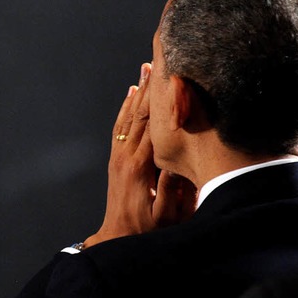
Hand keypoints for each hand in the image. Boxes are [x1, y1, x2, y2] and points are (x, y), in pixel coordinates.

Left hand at [83, 63, 196, 247]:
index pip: (153, 126)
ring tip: (146, 67)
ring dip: (137, 91)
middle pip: (140, 114)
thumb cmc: (148, 230)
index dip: (162, 100)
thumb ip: (176, 189)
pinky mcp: (116, 159)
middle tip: (160, 59)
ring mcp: (118, 156)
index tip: (172, 76)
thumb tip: (181, 156)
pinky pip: (119, 127)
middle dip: (150, 86)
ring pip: (129, 116)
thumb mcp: (168, 216)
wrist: (117, 238)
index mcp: (141, 166)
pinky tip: (132, 92)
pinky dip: (126, 107)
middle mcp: (126, 156)